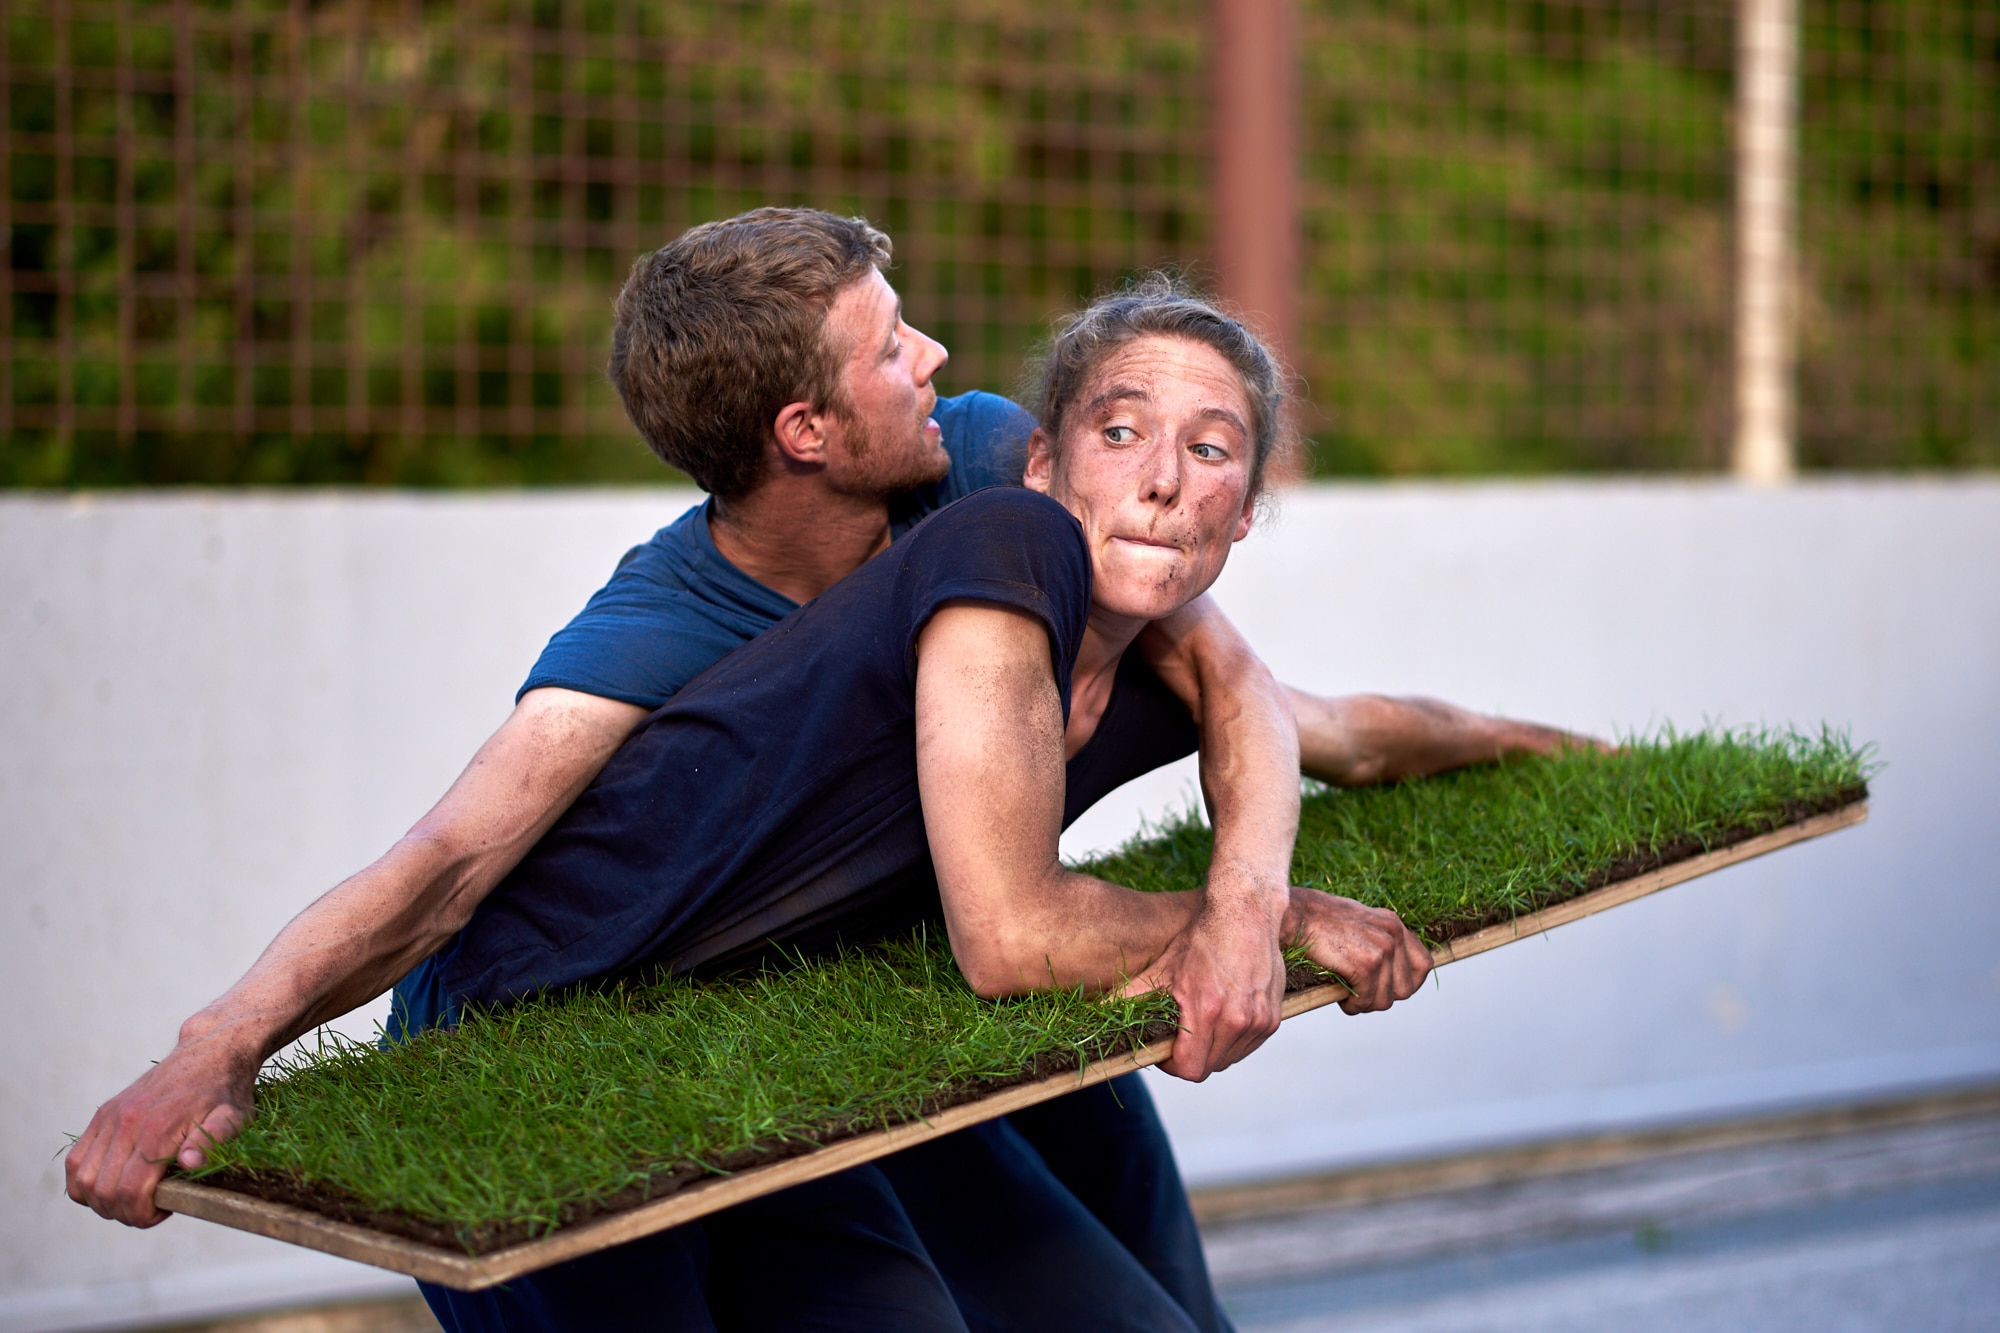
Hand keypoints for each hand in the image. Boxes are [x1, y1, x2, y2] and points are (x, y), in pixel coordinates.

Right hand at [66, 1017, 257, 1227]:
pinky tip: (108, 1187)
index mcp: (159, 1128)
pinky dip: (83, 1183)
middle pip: (104, 1190)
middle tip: (148, 1211)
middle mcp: (127, 1122)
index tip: (162, 1213)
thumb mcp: (234, 1117)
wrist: (212, 1052)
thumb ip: (213, 1140)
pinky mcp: (104, 1113)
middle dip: (124, 1213)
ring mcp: (111, 1117)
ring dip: (101, 1202)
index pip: (131, 1191)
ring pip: (83, 1178)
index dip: (141, 1215)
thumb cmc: (227, 1091)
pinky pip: (76, 1160)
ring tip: (131, 1201)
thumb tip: (188, 1162)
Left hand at [1118, 891, 1285, 1081]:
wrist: (1245, 913)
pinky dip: (1234, 1039)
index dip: (1174, 1065)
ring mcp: (1259, 1020)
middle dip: (1191, 1057)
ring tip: (1203, 1021)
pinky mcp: (1273, 1017)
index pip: (1190, 1069)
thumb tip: (1100, 1011)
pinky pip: (1248, 1046)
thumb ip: (1132, 995)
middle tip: (1182, 1035)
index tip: (1167, 1049)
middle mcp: (1237, 1020)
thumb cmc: (1204, 938)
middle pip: (1209, 1067)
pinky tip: (1223, 1015)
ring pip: (1229, 1059)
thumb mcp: (1163, 967)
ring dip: (1214, 1049)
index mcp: (1206, 1010)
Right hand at [1285, 888, 1431, 1013]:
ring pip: (1385, 1000)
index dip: (1408, 983)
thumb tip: (1388, 976)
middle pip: (1405, 989)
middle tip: (1360, 995)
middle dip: (1382, 998)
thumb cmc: (1319, 921)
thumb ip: (1378, 942)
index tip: (1388, 989)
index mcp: (1394, 924)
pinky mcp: (1366, 964)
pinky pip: (1366, 1000)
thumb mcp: (1360, 924)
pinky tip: (1340, 996)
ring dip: (1364, 1004)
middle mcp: (1393, 934)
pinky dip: (1352, 1004)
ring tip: (1347, 995)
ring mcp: (1382, 949)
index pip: (1423, 965)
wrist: (1296, 915)